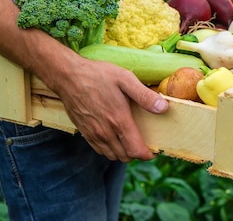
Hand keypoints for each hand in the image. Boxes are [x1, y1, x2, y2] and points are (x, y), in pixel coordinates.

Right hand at [51, 56, 168, 161]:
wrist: (68, 76)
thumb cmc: (98, 75)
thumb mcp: (126, 79)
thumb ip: (145, 96)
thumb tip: (163, 108)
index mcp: (118, 121)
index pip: (135, 150)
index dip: (148, 155)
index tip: (154, 150)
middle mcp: (105, 132)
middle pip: (125, 157)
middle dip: (137, 153)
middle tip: (145, 143)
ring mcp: (93, 134)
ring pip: (112, 155)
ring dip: (123, 152)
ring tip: (131, 140)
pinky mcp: (84, 132)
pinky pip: (99, 150)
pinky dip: (110, 149)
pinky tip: (115, 137)